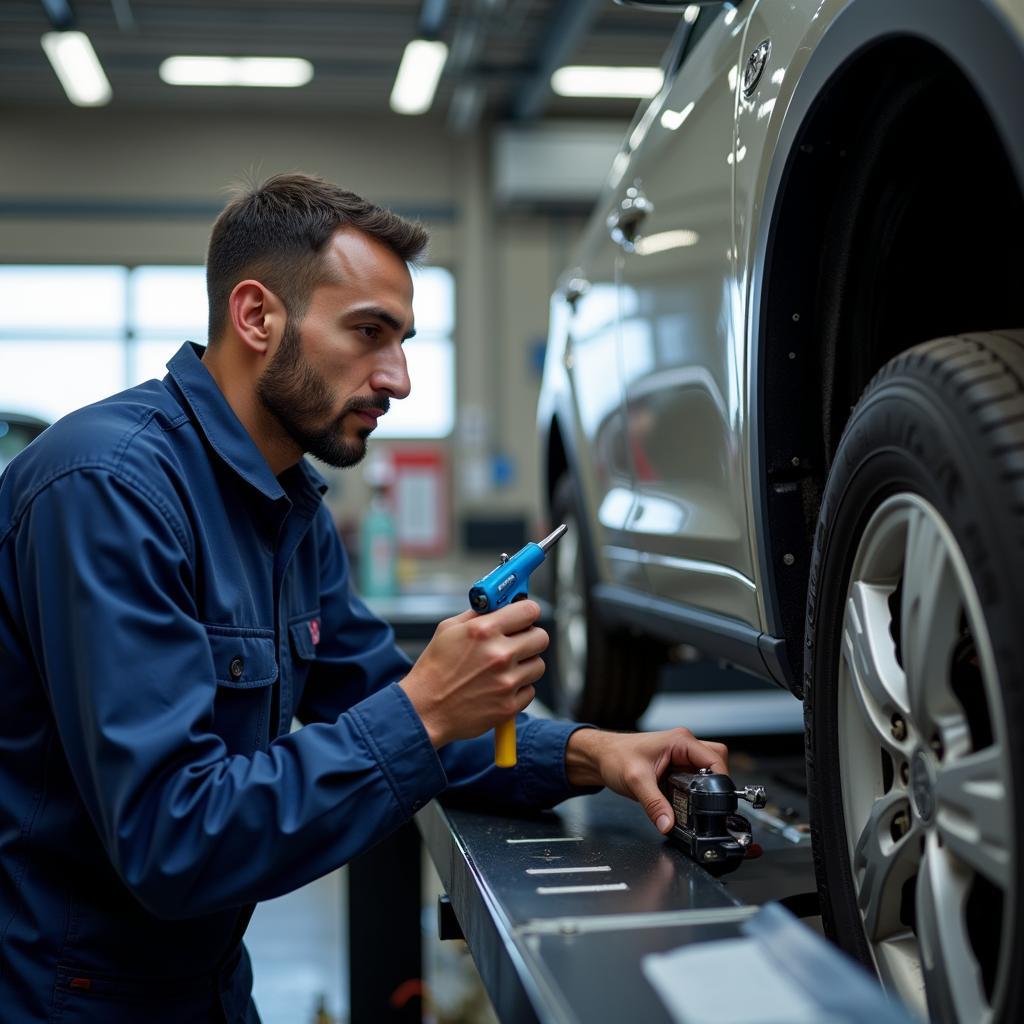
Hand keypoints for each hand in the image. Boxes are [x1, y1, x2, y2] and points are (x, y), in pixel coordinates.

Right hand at [400, 600, 547, 747]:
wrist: (424, 711)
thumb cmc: (434, 669)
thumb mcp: (448, 630)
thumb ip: (478, 615)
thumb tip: (500, 605)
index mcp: (484, 630)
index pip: (529, 610)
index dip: (528, 611)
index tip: (524, 616)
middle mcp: (499, 654)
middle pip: (541, 637)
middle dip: (530, 638)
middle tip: (517, 643)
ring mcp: (506, 682)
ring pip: (538, 665)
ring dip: (525, 665)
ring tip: (503, 669)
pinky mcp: (509, 706)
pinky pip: (530, 690)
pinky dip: (518, 689)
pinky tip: (498, 688)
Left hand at [565, 727, 728, 833]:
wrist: (601, 758)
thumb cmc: (615, 757)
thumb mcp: (635, 782)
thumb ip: (654, 805)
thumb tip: (668, 824)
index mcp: (680, 741)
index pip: (715, 758)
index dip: (721, 780)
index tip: (718, 800)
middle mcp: (684, 746)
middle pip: (717, 763)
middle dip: (716, 785)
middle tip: (706, 802)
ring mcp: (682, 757)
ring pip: (708, 773)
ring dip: (704, 789)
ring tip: (693, 802)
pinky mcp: (677, 769)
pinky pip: (696, 780)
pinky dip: (694, 793)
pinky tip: (684, 802)